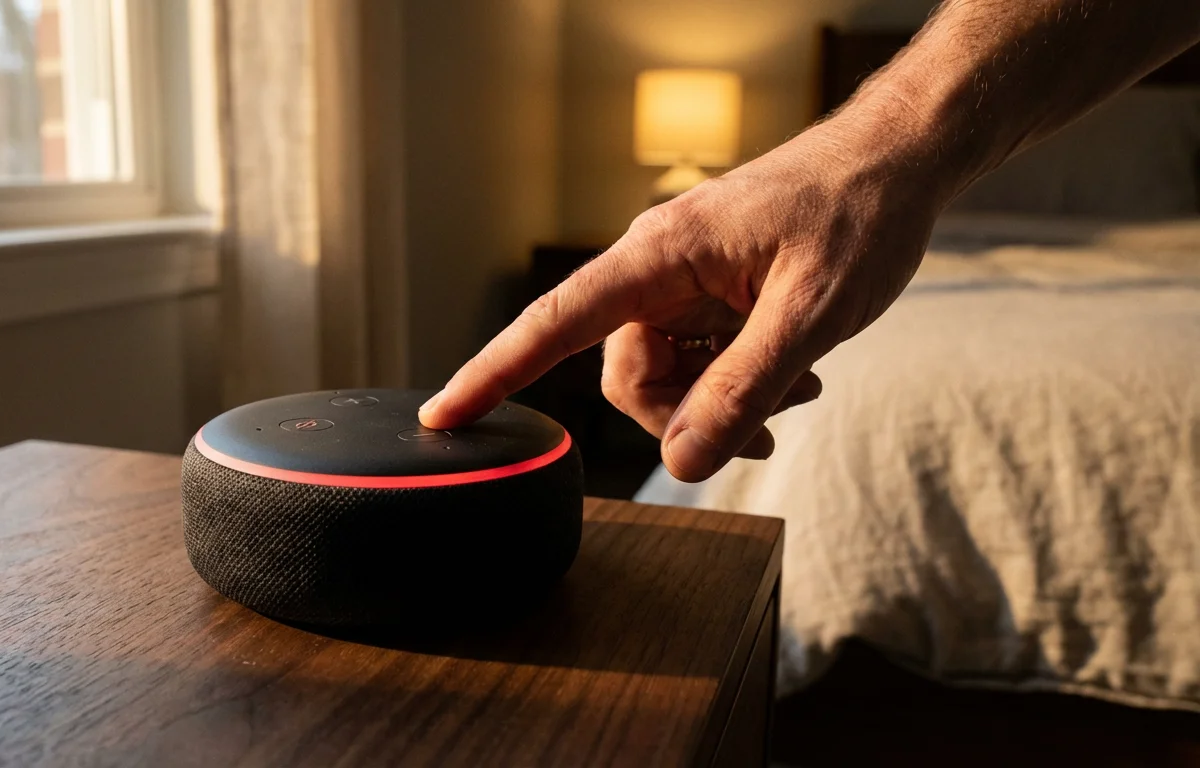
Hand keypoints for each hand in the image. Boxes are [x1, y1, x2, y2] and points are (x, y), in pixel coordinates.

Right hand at [420, 111, 951, 481]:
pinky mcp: (706, 292)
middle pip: (624, 372)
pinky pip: (694, 356)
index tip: (442, 416)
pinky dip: (734, 379)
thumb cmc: (858, 216)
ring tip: (797, 385)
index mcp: (660, 255)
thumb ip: (744, 389)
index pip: (556, 320)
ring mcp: (681, 280)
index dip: (494, 372)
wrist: (898, 163)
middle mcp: (655, 267)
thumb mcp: (811, 312)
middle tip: (767, 419)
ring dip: (720, 397)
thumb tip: (681, 463)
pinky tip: (793, 374)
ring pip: (663, 372)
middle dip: (685, 411)